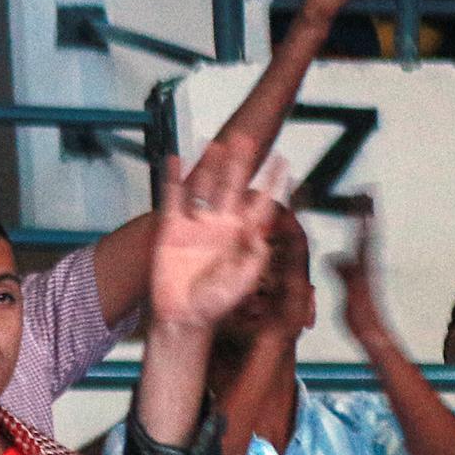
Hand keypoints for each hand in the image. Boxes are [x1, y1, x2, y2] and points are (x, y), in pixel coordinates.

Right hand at [149, 138, 289, 335]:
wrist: (183, 315)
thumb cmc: (216, 303)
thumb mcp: (243, 281)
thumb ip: (254, 257)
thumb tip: (262, 232)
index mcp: (242, 236)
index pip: (262, 202)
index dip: (273, 182)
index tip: (283, 161)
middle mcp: (221, 225)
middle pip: (234, 187)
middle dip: (241, 163)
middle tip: (247, 139)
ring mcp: (196, 225)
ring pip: (206, 187)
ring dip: (211, 166)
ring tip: (217, 143)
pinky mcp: (171, 229)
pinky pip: (173, 198)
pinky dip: (173, 178)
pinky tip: (175, 160)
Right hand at [334, 201, 390, 347]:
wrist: (375, 336)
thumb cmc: (363, 318)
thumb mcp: (351, 296)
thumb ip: (345, 276)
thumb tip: (334, 256)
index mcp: (364, 267)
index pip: (364, 234)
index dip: (363, 215)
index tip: (363, 196)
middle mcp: (367, 265)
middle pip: (368, 232)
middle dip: (366, 212)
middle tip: (367, 193)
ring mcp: (366, 271)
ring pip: (365, 240)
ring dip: (363, 223)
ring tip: (362, 208)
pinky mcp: (362, 278)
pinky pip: (360, 251)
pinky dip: (358, 239)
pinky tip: (354, 240)